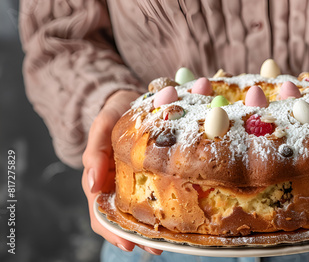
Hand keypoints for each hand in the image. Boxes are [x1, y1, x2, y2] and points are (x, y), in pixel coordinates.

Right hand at [81, 90, 162, 254]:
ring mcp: (133, 181)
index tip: (127, 243)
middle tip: (154, 248)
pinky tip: (178, 218)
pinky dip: (164, 208)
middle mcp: (116, 184)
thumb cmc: (114, 112)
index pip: (99, 212)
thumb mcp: (103, 123)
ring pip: (139, 212)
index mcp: (100, 177)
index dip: (111, 231)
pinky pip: (156, 194)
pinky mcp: (151, 174)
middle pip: (121, 220)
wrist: (132, 100)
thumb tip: (92, 184)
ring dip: (152, 229)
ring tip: (169, 242)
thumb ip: (96, 150)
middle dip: (136, 236)